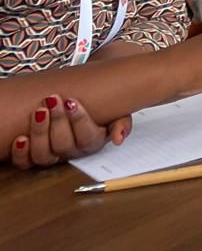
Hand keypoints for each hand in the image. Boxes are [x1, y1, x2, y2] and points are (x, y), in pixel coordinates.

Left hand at [9, 96, 130, 167]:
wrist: (89, 97)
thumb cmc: (102, 104)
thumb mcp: (119, 112)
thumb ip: (122, 123)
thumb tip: (119, 138)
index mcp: (93, 142)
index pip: (87, 137)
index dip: (78, 120)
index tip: (72, 101)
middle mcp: (72, 151)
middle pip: (63, 144)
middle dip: (57, 120)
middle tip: (53, 99)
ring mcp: (53, 154)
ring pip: (44, 153)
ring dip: (40, 132)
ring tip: (39, 111)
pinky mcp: (35, 155)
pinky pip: (26, 162)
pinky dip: (21, 152)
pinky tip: (21, 137)